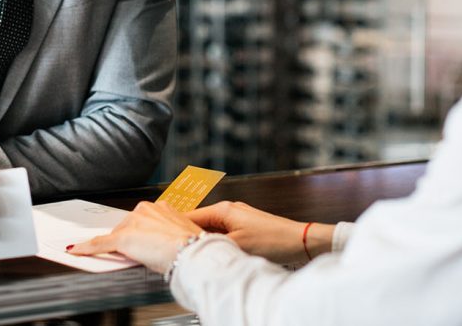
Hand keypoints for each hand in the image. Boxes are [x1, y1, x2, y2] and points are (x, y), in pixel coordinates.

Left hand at [67, 200, 203, 272]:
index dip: (140, 235)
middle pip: (127, 227)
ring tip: (138, 258)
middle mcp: (145, 209)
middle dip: (131, 241)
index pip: (141, 221)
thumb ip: (167, 233)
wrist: (190, 252)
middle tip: (144, 253)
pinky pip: (100, 244)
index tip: (142, 242)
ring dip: (120, 247)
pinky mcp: (122, 238)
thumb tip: (163, 242)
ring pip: (117, 236)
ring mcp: (133, 223)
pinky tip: (77, 250)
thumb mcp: (180, 234)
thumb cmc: (191, 245)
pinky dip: (87, 248)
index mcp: (161, 207)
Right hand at [187, 201, 333, 262]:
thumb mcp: (237, 245)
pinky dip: (215, 240)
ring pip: (211, 228)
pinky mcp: (245, 226)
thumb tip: (194, 248)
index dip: (175, 225)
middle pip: (199, 221)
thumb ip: (213, 245)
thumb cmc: (272, 239)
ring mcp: (237, 217)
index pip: (190, 215)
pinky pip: (222, 232)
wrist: (299, 240)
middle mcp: (229, 210)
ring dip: (203, 239)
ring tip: (191, 250)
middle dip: (188, 233)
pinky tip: (214, 251)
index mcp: (224, 210)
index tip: (162, 233)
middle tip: (174, 245)